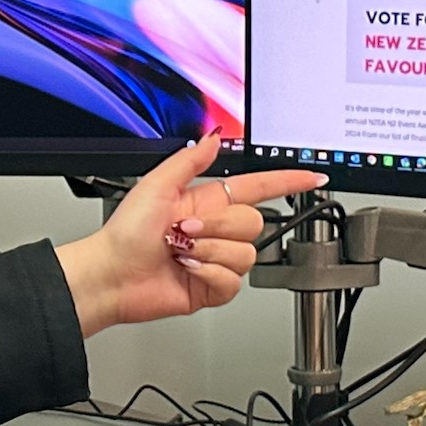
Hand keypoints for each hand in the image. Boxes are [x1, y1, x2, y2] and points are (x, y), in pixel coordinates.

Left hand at [54, 135, 326, 336]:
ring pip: (245, 255)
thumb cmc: (124, 234)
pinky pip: (233, 282)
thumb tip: (214, 137)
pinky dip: (209, 276)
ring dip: (211, 253)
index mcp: (207, 201)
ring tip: (182, 253)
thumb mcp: (156, 185)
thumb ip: (189, 160)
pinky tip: (188, 271)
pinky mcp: (212, 287)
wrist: (112, 276)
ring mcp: (216, 259)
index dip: (287, 181)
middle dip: (220, 227)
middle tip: (186, 231)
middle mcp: (216, 229)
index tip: (313, 176)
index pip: (258, 187)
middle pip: (254, 224)